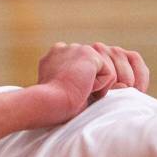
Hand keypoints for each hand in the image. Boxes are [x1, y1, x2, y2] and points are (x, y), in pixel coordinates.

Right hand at [34, 42, 150, 121]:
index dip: (79, 86)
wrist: (47, 104)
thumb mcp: (62, 92)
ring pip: (101, 72)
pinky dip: (100, 87)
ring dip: (94, 87)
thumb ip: (74, 82)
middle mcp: (63, 48)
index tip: (67, 96)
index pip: (79, 69)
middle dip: (90, 85)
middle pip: (92, 70)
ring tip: (76, 92)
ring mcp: (76, 49)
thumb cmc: (52, 108)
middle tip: (74, 96)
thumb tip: (93, 90)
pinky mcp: (89, 55)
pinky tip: (83, 89)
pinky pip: (109, 74)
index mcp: (53, 57)